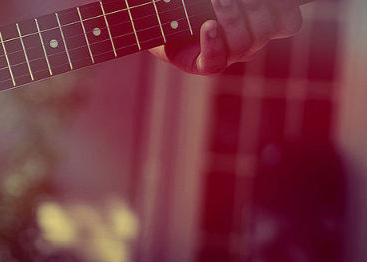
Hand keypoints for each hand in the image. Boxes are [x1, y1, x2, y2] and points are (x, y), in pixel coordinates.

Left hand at [150, 0, 303, 74]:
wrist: (162, 20)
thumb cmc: (193, 4)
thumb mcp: (220, 1)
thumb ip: (236, 0)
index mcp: (261, 25)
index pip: (288, 24)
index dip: (287, 9)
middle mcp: (249, 43)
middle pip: (266, 31)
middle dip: (256, 6)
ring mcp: (226, 57)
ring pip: (242, 44)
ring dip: (232, 17)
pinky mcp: (201, 65)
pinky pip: (213, 61)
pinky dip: (212, 43)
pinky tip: (208, 26)